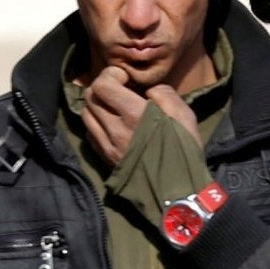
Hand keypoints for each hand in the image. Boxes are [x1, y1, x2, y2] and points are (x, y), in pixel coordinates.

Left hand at [80, 68, 197, 167]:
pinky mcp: (105, 160)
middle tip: (118, 90)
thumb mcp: (184, 115)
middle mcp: (114, 129)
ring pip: (86, 116)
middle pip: (90, 98)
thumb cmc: (183, 151)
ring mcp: (106, 147)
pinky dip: (96, 124)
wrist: (175, 193)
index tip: (126, 78)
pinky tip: (111, 125)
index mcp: (133, 114)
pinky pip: (90, 135)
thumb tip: (147, 90)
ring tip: (113, 107)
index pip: (102, 85)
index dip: (111, 74)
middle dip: (102, 87)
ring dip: (96, 106)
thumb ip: (164, 94)